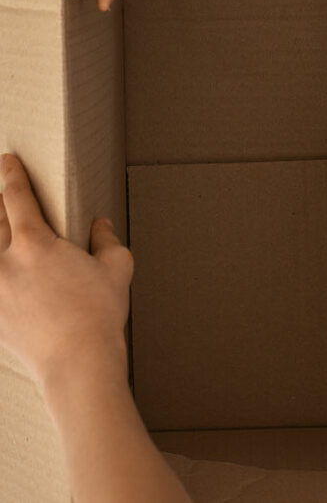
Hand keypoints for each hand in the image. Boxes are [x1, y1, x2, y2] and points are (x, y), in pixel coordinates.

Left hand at [0, 153, 131, 395]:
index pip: (15, 197)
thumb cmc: (99, 316)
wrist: (77, 365)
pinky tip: (1, 271)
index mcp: (35, 243)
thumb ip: (106, 241)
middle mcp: (6, 263)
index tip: (6, 161)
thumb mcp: (116, 268)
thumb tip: (100, 226)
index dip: (10, 174)